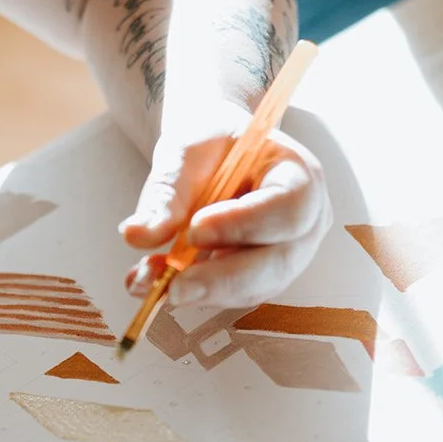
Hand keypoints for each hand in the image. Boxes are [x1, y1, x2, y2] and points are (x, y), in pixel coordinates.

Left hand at [119, 111, 330, 308]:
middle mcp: (305, 223)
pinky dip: (193, 292)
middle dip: (222, 280)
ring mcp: (288, 256)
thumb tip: (137, 235)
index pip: (289, 208)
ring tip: (147, 278)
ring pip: (253, 290)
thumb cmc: (211, 145)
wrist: (216, 155)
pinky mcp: (261, 278)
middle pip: (277, 264)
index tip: (196, 230)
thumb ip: (166, 192)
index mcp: (299, 176)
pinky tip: (156, 281)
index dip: (244, 224)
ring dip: (200, 291)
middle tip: (172, 286)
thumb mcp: (185, 152)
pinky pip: (232, 296)